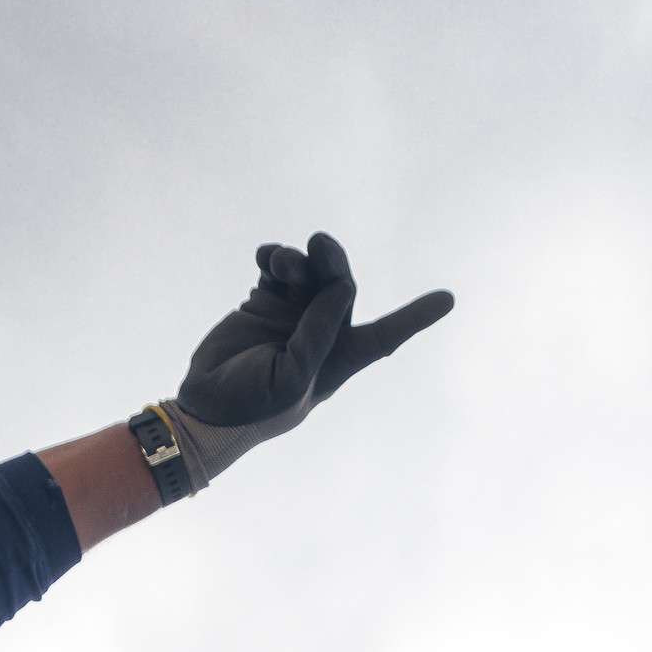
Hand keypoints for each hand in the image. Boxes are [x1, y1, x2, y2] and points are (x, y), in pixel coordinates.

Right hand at [159, 232, 452, 488]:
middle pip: (341, 287)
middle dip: (333, 264)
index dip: (415, 317)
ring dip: (298, 261)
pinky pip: (278, 270)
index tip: (447, 299)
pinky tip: (264, 257)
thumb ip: (318, 333)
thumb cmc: (253, 404)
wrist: (203, 406)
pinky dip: (274, 257)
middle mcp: (320, 334)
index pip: (384, 336)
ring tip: (277, 262)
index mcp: (338, 360)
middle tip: (318, 245)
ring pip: (309, 274)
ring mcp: (291, 316)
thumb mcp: (293, 377)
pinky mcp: (263, 303)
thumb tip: (342, 286)